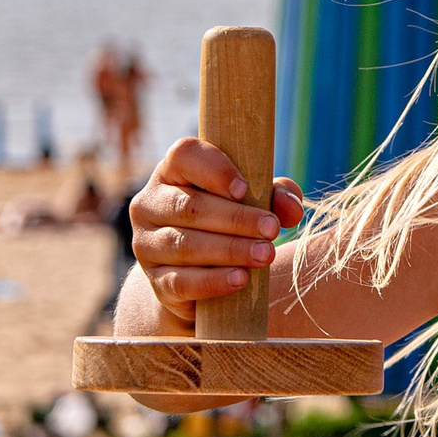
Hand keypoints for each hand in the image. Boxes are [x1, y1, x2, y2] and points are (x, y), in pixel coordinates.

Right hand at [129, 138, 304, 322]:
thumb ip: (275, 195)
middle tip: (272, 230)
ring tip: (265, 255)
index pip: (184, 155)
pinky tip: (240, 279)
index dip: (215, 170)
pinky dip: (213, 281)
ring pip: (185, 244)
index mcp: (171, 172)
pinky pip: (181, 281)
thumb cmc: (229, 226)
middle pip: (190, 206)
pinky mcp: (155, 280)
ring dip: (230, 250)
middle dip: (236, 219)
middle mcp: (150, 204)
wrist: (198, 280)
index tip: (245, 189)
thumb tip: (291, 207)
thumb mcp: (254, 202)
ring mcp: (146, 244)